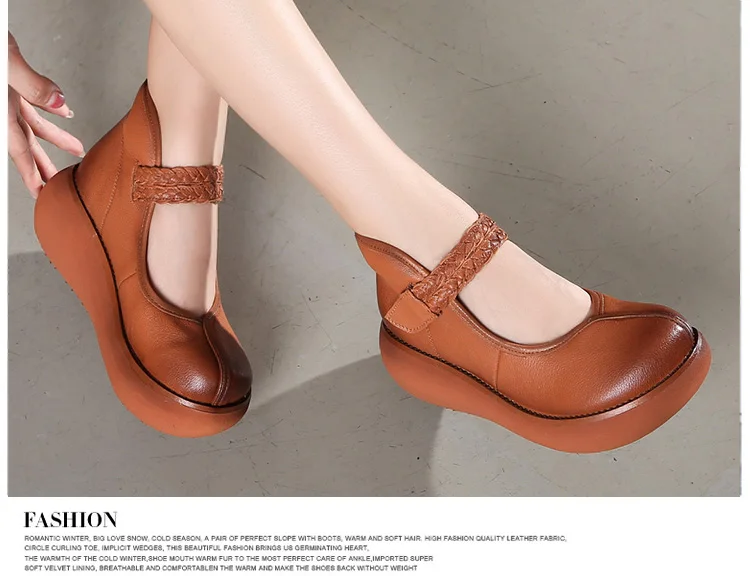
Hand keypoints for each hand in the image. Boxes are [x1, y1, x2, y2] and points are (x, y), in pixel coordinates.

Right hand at [8, 31, 84, 197]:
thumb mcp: (6, 63)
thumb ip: (32, 85)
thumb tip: (61, 105)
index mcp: (0, 110)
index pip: (19, 151)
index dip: (31, 175)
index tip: (42, 195)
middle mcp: (2, 105)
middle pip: (28, 144)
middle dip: (45, 165)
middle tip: (61, 184)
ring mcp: (6, 93)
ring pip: (33, 123)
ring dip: (56, 137)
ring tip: (78, 150)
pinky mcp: (9, 79)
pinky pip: (33, 100)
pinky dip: (50, 108)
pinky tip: (64, 113)